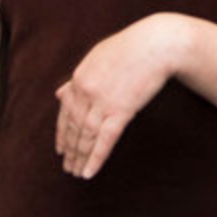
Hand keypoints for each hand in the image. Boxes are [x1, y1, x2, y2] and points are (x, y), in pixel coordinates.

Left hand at [54, 14, 182, 179]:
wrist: (157, 44)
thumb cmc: (132, 47)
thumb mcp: (98, 58)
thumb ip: (78, 78)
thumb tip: (59, 94)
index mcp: (79, 78)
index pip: (66, 112)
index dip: (62, 134)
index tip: (61, 149)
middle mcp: (86, 91)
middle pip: (74, 127)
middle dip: (70, 150)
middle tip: (67, 167)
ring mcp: (103, 101)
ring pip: (87, 137)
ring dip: (80, 158)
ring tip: (76, 172)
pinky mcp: (122, 110)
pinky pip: (105, 140)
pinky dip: (96, 158)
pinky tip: (89, 172)